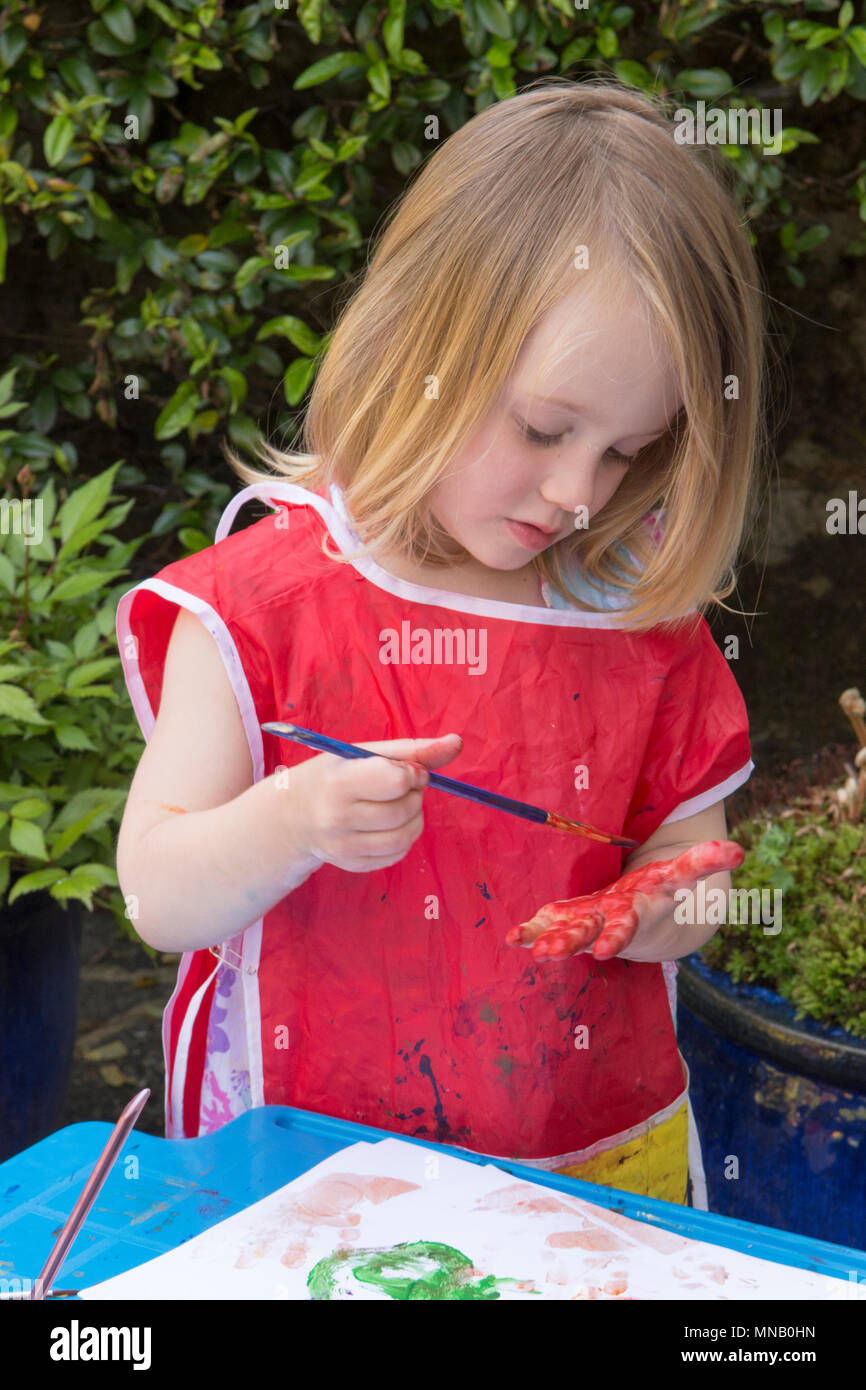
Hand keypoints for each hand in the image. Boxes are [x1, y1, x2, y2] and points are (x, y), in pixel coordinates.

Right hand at [286, 733, 462, 873]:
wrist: (294, 814)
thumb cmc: (336, 775)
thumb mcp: (364, 753)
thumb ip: (412, 749)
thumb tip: (456, 742)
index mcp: (339, 782)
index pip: (396, 781)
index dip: (412, 773)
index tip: (408, 770)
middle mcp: (338, 819)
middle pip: (404, 810)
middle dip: (414, 794)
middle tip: (402, 787)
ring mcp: (344, 847)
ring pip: (406, 836)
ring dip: (415, 817)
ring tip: (400, 805)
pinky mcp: (353, 865)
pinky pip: (398, 853)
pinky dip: (404, 836)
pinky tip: (389, 824)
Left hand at [505, 839, 743, 960]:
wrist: (641, 920)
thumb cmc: (657, 894)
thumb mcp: (679, 877)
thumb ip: (703, 862)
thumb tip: (737, 850)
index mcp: (633, 915)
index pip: (625, 929)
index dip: (616, 939)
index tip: (603, 953)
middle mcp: (605, 925)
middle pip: (586, 936)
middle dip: (568, 944)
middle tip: (547, 954)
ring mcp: (583, 925)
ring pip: (564, 934)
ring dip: (546, 941)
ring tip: (530, 949)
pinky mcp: (565, 919)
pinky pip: (544, 925)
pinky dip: (528, 932)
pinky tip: (511, 938)